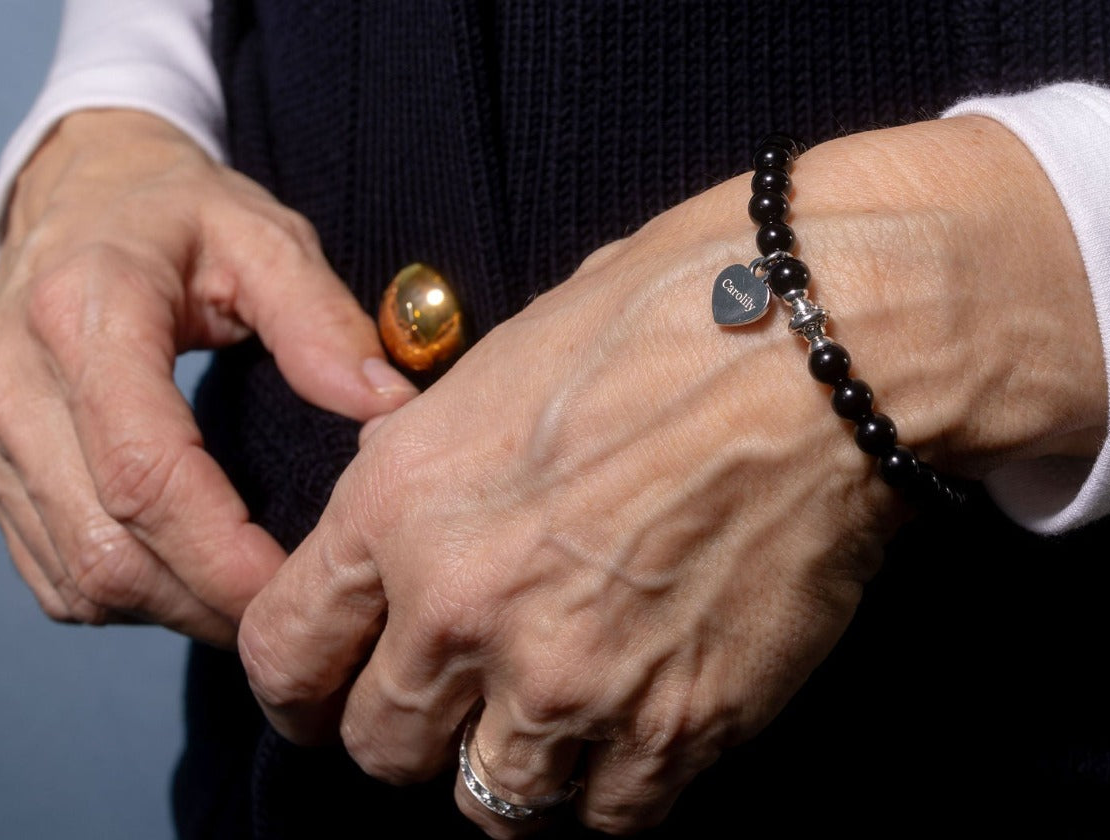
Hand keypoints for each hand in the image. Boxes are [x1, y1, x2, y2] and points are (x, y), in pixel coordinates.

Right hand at [0, 109, 415, 646]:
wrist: (81, 194)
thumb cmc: (182, 215)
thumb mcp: (265, 236)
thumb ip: (323, 319)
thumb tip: (387, 407)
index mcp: (83, 311)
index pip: (142, 471)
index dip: (222, 551)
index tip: (297, 583)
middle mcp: (12, 377)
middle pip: (103, 546)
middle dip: (206, 600)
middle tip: (293, 608)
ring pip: (75, 576)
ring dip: (171, 610)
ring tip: (254, 598)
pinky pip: (51, 574)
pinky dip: (128, 598)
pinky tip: (193, 578)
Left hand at [238, 117, 1106, 832]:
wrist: (826, 350)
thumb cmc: (671, 319)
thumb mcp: (504, 365)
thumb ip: (430, 465)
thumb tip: (407, 514)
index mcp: (401, 505)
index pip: (284, 654)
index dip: (299, 683)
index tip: (328, 689)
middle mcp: (464, 609)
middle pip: (379, 748)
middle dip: (409, 728)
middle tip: (457, 699)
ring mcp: (572, 682)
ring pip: (490, 803)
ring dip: (514, 764)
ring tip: (557, 711)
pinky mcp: (679, 728)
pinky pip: (609, 813)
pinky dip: (616, 779)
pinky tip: (643, 711)